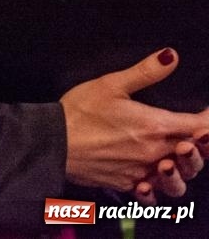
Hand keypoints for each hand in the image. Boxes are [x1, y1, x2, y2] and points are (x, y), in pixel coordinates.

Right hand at [62, 48, 208, 189]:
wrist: (52, 144)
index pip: (200, 126)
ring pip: (179, 178)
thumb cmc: (78, 112)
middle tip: (196, 134)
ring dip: (183, 167)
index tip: (207, 114)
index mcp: (155, 126)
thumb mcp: (110, 84)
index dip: (208, 120)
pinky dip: (158, 183)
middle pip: (194, 154)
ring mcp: (142, 172)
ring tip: (174, 155)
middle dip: (201, 145)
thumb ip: (145, 72)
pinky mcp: (126, 184)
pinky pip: (153, 190)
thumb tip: (171, 56)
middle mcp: (155, 152)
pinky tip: (151, 173)